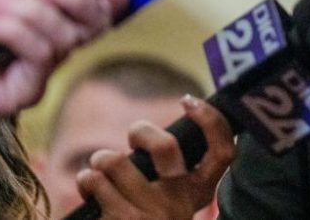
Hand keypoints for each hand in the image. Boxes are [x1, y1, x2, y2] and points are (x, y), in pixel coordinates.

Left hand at [77, 96, 234, 218]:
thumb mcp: (175, 201)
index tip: (189, 101)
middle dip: (141, 131)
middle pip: (165, 146)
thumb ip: (178, 171)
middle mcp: (178, 205)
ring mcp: (147, 215)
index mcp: (199, 193)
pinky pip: (93, 181)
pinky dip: (86, 180)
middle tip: (133, 139)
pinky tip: (90, 190)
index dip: (210, 119)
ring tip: (101, 169)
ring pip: (117, 161)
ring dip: (102, 160)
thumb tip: (177, 119)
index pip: (223, 151)